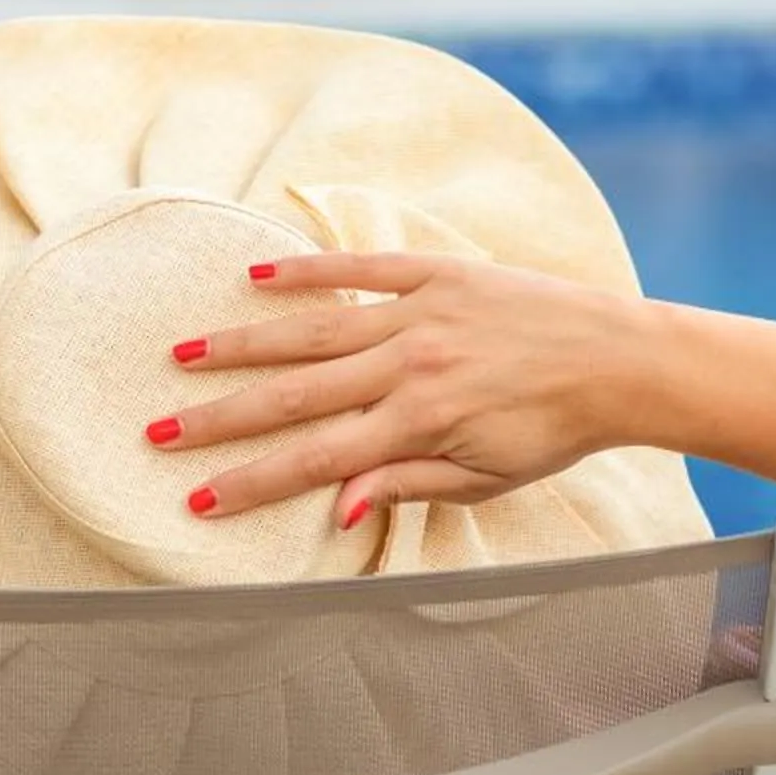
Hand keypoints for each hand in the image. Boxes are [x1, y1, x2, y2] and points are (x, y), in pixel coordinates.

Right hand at [155, 254, 655, 527]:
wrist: (618, 359)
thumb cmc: (554, 430)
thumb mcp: (486, 478)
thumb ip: (408, 485)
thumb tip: (336, 506)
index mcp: (419, 423)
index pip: (316, 460)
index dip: (253, 481)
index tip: (200, 498)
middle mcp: (409, 365)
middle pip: (295, 396)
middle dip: (221, 419)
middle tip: (158, 432)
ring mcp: (421, 313)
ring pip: (313, 330)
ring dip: (243, 344)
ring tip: (184, 356)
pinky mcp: (440, 274)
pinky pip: (362, 268)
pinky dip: (307, 272)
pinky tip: (255, 278)